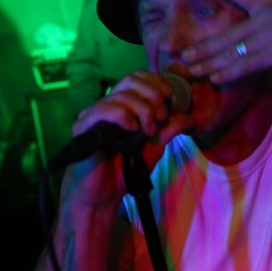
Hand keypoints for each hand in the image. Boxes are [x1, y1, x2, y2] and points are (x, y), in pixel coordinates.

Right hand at [64, 71, 192, 206]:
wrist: (106, 193)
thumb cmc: (127, 168)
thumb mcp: (156, 147)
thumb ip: (169, 130)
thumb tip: (188, 116)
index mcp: (124, 105)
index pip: (138, 77)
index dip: (157, 82)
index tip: (171, 98)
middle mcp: (108, 104)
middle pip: (130, 80)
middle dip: (153, 95)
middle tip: (161, 118)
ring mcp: (94, 113)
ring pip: (121, 95)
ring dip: (142, 110)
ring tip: (148, 131)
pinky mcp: (83, 126)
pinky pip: (103, 109)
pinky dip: (122, 115)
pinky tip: (131, 129)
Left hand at [181, 0, 271, 83]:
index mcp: (270, 3)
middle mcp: (264, 16)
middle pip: (225, 34)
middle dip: (201, 46)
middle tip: (179, 53)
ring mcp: (268, 35)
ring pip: (230, 52)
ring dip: (208, 63)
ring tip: (189, 70)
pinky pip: (244, 65)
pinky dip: (227, 73)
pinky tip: (214, 78)